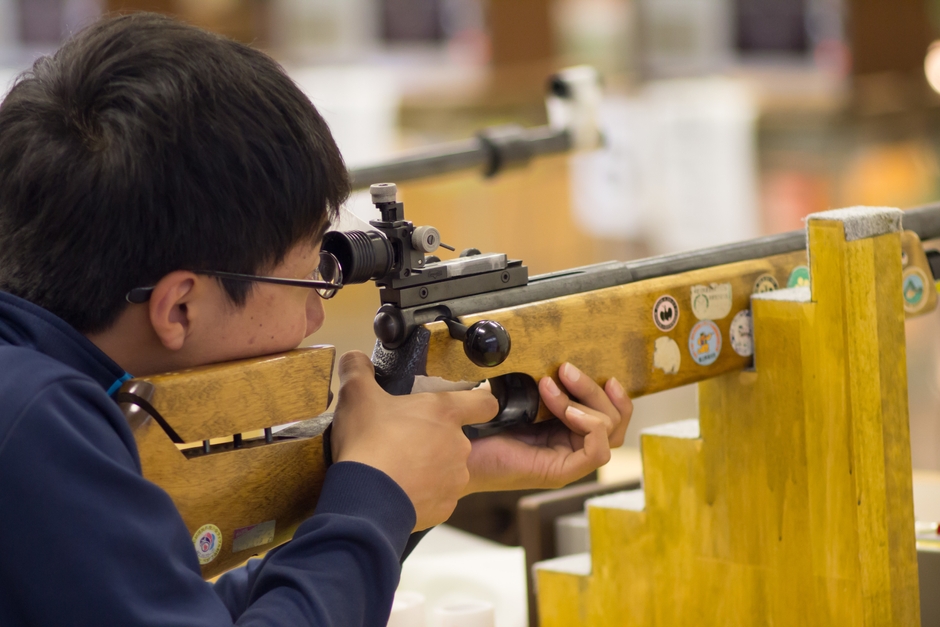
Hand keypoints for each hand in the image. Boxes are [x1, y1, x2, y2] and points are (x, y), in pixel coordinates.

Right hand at [330, 351, 498, 530]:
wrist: (365, 498)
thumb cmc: (368, 442)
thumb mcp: (356, 395)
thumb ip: (357, 369)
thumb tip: (353, 357)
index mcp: (445, 412)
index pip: (485, 403)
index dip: (479, 402)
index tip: (468, 405)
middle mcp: (458, 444)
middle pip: (456, 437)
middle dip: (434, 438)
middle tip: (404, 440)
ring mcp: (455, 477)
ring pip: (448, 468)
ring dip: (429, 467)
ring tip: (399, 468)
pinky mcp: (446, 506)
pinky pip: (438, 495)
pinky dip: (423, 493)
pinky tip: (399, 490)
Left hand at [464, 362, 631, 493]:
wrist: (457, 451)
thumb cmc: (481, 426)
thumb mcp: (518, 397)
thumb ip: (539, 384)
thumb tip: (549, 358)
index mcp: (564, 431)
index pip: (611, 417)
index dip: (615, 396)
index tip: (607, 374)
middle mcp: (570, 447)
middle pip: (613, 421)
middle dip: (594, 390)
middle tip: (565, 370)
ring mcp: (567, 462)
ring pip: (609, 432)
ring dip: (586, 402)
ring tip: (552, 388)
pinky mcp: (560, 473)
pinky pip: (597, 452)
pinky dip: (590, 426)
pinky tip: (567, 411)